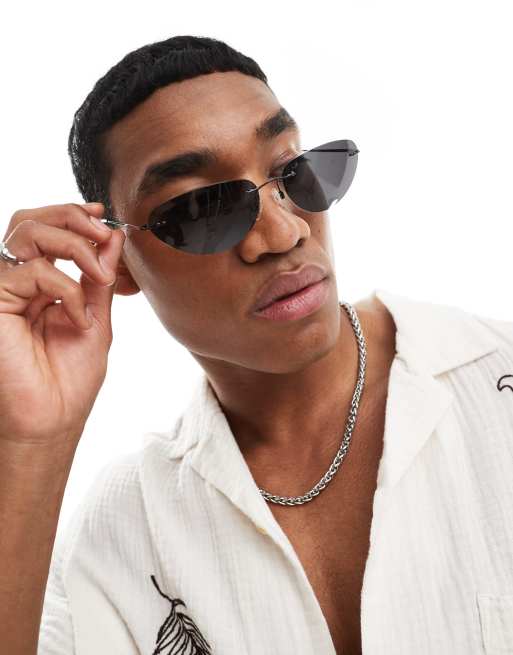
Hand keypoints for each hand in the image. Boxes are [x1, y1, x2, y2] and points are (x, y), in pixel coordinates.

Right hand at [0, 202, 125, 446]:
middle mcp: (16, 281)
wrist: (52, 418)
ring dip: (72, 244)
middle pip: (31, 220)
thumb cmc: (70, 377)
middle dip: (72, 218)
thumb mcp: (95, 317)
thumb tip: (114, 236)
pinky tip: (80, 317)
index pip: (46, 229)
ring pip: (25, 233)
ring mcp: (2, 290)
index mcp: (39, 282)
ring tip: (98, 274)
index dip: (73, 214)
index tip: (104, 216)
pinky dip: (66, 288)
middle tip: (103, 235)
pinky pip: (32, 272)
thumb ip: (99, 277)